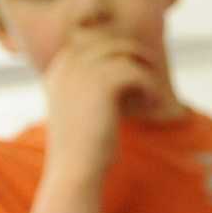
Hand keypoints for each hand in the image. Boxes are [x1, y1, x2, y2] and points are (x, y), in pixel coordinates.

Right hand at [40, 30, 162, 179]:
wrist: (75, 170)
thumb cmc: (83, 150)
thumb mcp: (83, 113)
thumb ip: (94, 90)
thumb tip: (124, 77)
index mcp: (58, 70)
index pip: (90, 42)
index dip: (116, 53)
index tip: (133, 75)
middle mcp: (67, 65)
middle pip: (108, 42)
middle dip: (133, 55)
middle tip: (150, 77)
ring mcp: (82, 71)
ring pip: (124, 53)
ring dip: (144, 71)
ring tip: (153, 93)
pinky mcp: (101, 83)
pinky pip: (135, 72)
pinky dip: (149, 86)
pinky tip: (153, 103)